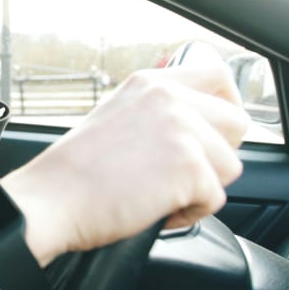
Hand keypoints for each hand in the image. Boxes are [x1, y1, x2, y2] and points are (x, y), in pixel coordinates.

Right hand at [2, 61, 249, 266]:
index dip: (227, 106)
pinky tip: (156, 209)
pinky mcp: (189, 166)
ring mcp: (181, 129)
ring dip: (203, 187)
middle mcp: (169, 98)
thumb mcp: (118, 119)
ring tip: (161, 194)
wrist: (51, 200)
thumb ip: (157, 111)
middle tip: (183, 173)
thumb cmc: (75, 173)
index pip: (218, 76)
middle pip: (237, 122)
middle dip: (219, 154)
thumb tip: (198, 117)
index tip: (217, 130)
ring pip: (231, 165)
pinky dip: (190, 213)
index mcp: (151, 83)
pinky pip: (216, 198)